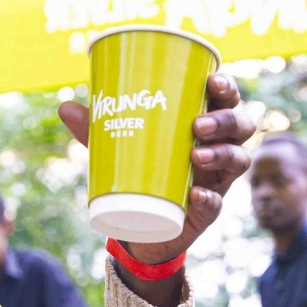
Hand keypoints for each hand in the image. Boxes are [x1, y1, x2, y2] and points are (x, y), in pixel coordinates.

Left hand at [59, 71, 254, 268]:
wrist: (142, 225)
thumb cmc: (138, 169)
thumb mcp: (117, 146)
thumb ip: (95, 128)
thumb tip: (64, 107)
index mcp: (203, 122)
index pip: (226, 98)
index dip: (226, 87)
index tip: (211, 81)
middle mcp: (219, 147)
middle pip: (242, 125)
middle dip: (225, 121)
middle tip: (198, 125)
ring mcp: (218, 179)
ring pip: (239, 160)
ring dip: (223, 154)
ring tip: (196, 156)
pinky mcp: (209, 210)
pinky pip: (218, 203)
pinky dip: (209, 198)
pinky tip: (195, 195)